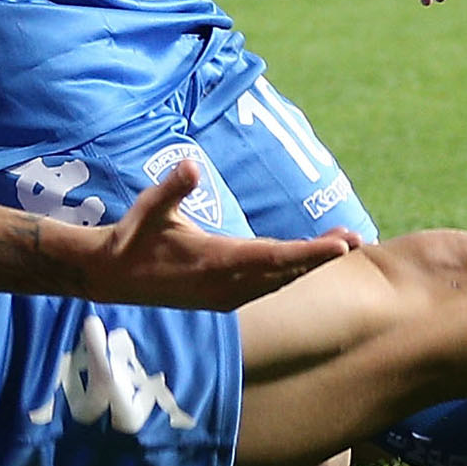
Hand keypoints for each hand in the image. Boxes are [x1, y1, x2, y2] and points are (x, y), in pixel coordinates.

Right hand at [84, 163, 357, 309]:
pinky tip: (304, 261)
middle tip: (355, 238)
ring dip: (308, 264)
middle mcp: (224, 285)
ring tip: (340, 244)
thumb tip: (191, 165)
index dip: (310, 252)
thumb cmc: (132, 237)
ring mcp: (223, 297)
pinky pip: (265, 287)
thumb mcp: (150, 208)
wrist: (111, 277)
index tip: (341, 246)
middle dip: (320, 256)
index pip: (273, 257)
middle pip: (284, 271)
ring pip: (278, 282)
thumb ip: (173, 188)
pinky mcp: (221, 300)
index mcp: (213, 262)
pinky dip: (289, 273)